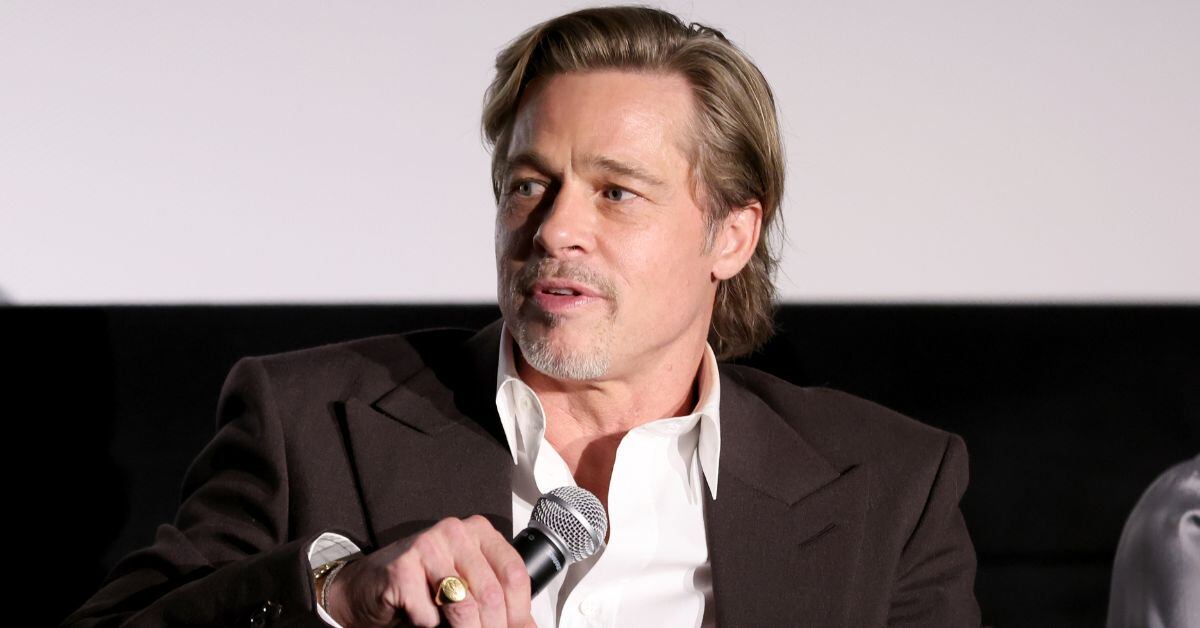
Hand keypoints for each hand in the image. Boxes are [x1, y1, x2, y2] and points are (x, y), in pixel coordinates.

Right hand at [325, 515, 534, 627]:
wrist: (369, 586)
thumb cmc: (421, 585)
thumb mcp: (468, 586)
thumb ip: (498, 600)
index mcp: (479, 532)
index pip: (514, 574)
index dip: (519, 612)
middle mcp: (455, 532)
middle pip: (491, 593)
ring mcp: (427, 547)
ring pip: (464, 604)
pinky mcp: (401, 569)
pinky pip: (428, 613)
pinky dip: (429, 625)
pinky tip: (422, 618)